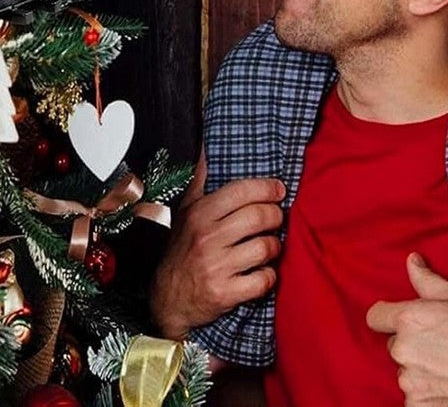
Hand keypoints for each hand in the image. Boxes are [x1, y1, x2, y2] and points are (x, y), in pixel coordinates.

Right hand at [150, 151, 284, 340]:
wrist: (168, 297)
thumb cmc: (182, 249)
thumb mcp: (185, 211)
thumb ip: (200, 181)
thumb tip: (205, 149)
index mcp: (200, 213)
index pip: (241, 191)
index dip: (267, 188)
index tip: (278, 190)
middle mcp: (208, 237)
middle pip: (259, 217)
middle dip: (276, 216)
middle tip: (276, 219)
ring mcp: (217, 266)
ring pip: (266, 247)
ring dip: (274, 247)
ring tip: (268, 245)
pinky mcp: (226, 293)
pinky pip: (264, 280)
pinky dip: (269, 276)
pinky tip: (262, 271)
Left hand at [366, 253, 447, 406]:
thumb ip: (426, 279)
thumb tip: (411, 260)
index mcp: (408, 319)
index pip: (375, 316)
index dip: (386, 318)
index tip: (399, 322)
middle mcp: (403, 349)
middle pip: (395, 345)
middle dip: (411, 345)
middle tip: (439, 347)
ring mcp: (409, 380)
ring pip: (405, 371)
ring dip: (418, 370)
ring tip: (447, 367)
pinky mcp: (417, 404)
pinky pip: (413, 395)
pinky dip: (426, 393)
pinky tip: (447, 385)